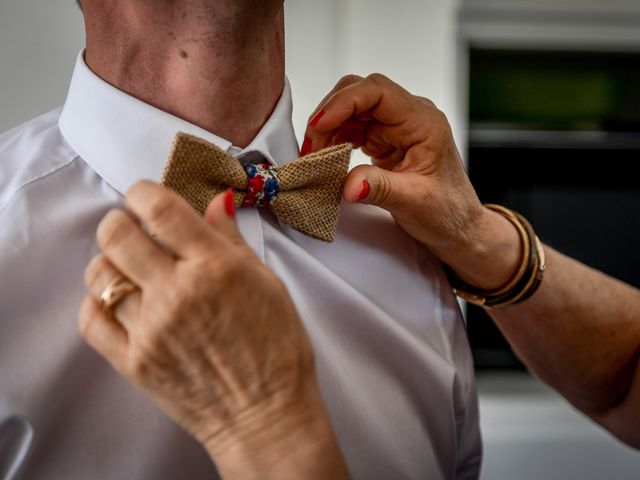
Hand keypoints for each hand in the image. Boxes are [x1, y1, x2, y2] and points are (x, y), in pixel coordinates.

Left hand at [78, 181, 348, 478]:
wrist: (265, 415)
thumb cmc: (277, 349)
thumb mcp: (268, 284)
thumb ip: (232, 241)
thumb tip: (213, 202)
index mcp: (215, 267)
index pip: (159, 208)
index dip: (143, 192)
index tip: (144, 196)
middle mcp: (178, 293)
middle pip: (116, 234)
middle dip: (119, 222)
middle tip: (134, 230)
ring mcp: (151, 329)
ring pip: (100, 274)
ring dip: (111, 263)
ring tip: (130, 271)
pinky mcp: (134, 361)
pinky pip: (92, 319)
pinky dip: (99, 303)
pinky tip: (119, 302)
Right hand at [303, 74, 520, 290]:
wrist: (458, 227)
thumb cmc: (447, 213)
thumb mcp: (414, 202)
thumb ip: (381, 189)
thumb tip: (347, 185)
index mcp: (424, 122)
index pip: (378, 92)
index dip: (343, 103)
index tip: (318, 125)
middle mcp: (410, 116)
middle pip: (360, 93)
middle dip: (330, 114)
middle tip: (311, 147)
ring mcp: (397, 126)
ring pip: (352, 109)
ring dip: (329, 128)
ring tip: (315, 156)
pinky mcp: (386, 138)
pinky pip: (353, 127)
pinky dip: (335, 139)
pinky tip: (327, 157)